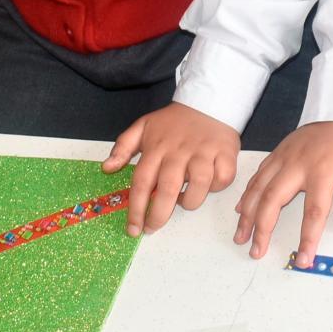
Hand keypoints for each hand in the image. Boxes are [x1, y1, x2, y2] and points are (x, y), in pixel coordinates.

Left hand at [102, 102, 238, 235]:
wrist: (208, 102)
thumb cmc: (173, 121)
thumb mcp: (143, 126)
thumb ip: (122, 146)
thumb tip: (107, 167)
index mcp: (157, 148)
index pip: (141, 182)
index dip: (135, 209)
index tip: (133, 228)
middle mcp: (179, 152)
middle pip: (168, 189)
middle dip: (159, 215)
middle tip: (153, 228)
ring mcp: (204, 152)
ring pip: (199, 185)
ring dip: (191, 201)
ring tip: (184, 201)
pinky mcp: (225, 153)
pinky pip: (223, 178)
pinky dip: (216, 186)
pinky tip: (208, 185)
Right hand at [234, 121, 332, 265]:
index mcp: (324, 170)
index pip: (314, 211)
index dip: (308, 238)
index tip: (303, 260)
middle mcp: (298, 164)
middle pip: (273, 200)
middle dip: (262, 229)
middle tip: (256, 252)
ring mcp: (284, 156)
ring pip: (259, 187)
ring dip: (248, 214)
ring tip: (241, 237)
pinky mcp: (278, 152)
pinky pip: (258, 174)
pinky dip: (247, 193)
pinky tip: (241, 209)